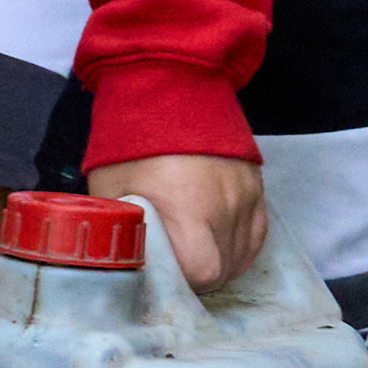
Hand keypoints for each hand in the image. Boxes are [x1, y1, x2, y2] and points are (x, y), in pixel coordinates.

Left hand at [82, 149, 268, 289]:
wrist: (169, 85)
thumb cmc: (132, 140)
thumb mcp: (111, 188)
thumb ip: (122, 230)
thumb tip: (124, 264)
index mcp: (188, 207)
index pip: (204, 271)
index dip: (184, 281)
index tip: (166, 274)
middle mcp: (224, 204)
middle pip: (225, 269)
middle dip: (200, 276)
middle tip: (176, 265)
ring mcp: (245, 194)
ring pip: (242, 255)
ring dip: (220, 262)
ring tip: (194, 252)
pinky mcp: (256, 184)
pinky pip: (257, 233)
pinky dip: (240, 246)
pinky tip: (219, 245)